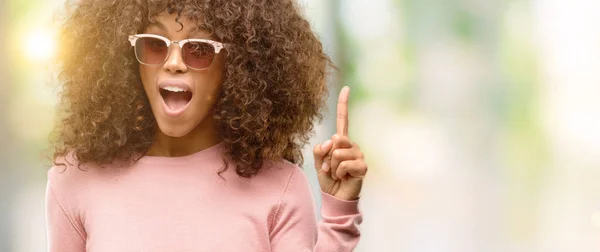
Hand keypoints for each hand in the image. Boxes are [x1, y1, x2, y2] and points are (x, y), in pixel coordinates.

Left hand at [313, 86, 367, 200]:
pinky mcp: (363, 166)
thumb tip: (332, 141)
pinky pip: (343, 164)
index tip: (346, 87)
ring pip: (337, 153)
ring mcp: (358, 155)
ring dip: (332, 167)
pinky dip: (338, 173)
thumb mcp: (318, 162)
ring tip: (337, 174)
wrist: (336, 197)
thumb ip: (320, 150)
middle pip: (335, 140)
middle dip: (327, 157)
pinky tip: (344, 178)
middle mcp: (351, 145)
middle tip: (331, 168)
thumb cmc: (328, 179)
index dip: (343, 104)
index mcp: (341, 141)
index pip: (342, 120)